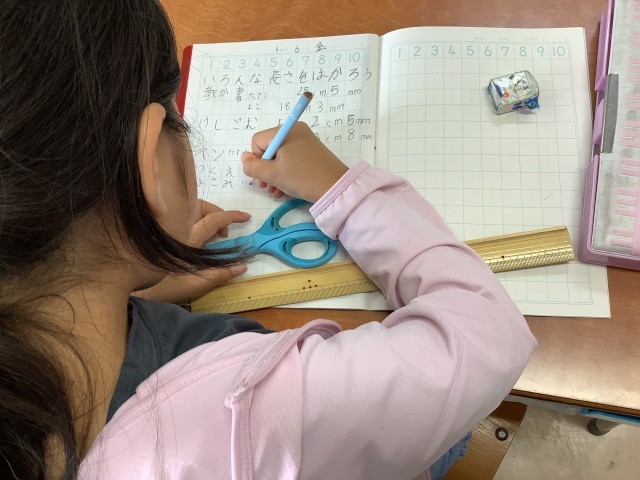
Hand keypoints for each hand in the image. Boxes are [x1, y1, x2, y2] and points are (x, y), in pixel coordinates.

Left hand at [132, 200, 250, 303]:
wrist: (124, 287)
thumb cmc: (160, 289)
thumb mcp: (193, 286)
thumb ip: (219, 275)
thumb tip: (242, 266)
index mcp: (186, 239)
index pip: (213, 220)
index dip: (231, 216)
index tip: (246, 217)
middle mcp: (174, 226)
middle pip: (198, 205)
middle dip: (216, 212)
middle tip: (225, 232)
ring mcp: (162, 226)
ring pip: (185, 207)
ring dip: (203, 214)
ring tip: (211, 232)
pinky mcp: (153, 230)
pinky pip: (175, 214)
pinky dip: (189, 218)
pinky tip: (191, 233)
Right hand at [241, 122, 348, 201]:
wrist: (336, 187)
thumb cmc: (303, 178)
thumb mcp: (273, 175)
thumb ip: (253, 166)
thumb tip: (244, 158)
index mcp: (285, 131)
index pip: (257, 141)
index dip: (257, 160)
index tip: (264, 175)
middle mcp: (295, 131)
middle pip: (269, 148)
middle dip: (265, 169)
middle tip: (267, 187)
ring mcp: (305, 140)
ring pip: (280, 156)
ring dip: (274, 174)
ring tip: (276, 191)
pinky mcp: (312, 151)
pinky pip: (292, 158)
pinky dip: (286, 172)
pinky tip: (285, 189)